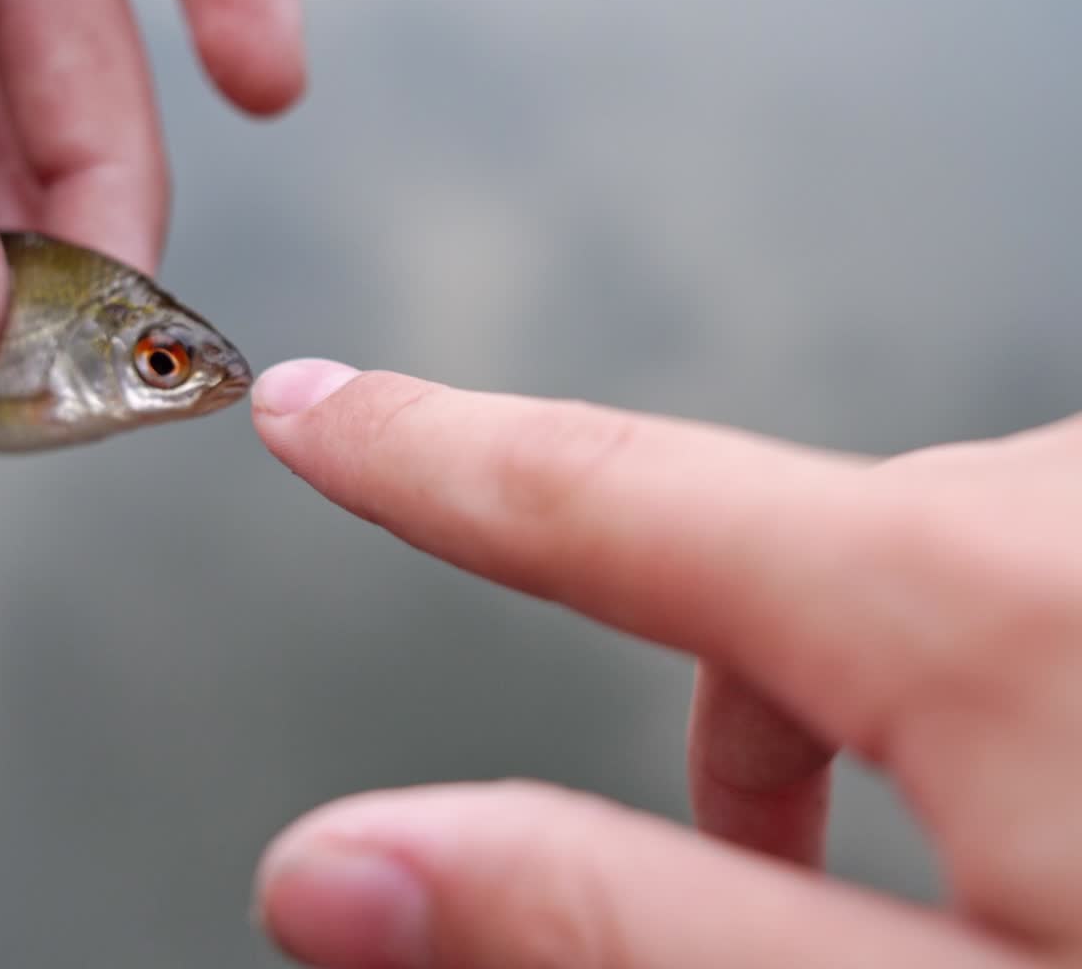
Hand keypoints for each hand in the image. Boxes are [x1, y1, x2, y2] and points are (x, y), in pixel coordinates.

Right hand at [249, 360, 1077, 968]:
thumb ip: (622, 925)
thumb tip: (346, 868)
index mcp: (972, 596)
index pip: (594, 492)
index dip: (423, 455)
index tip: (316, 407)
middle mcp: (1054, 496)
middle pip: (766, 549)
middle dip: (719, 697)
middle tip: (736, 854)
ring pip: (900, 554)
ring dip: (858, 678)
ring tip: (937, 871)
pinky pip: (1014, 546)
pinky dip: (967, 643)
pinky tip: (1045, 769)